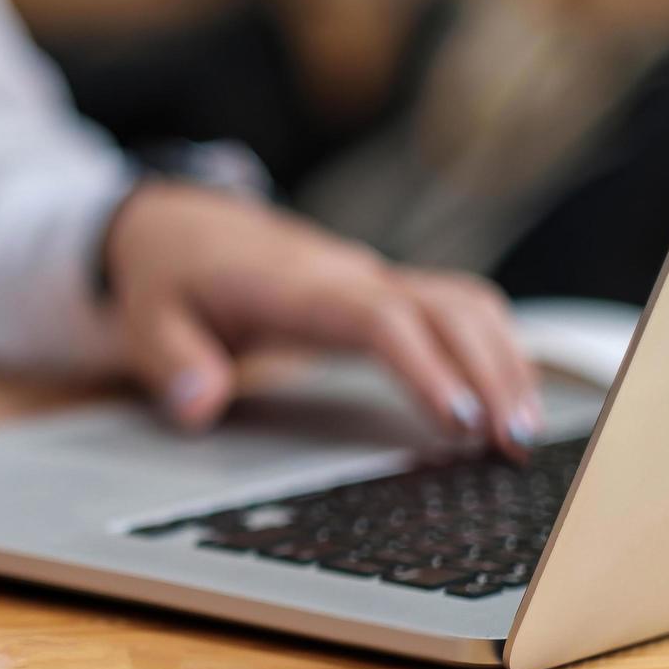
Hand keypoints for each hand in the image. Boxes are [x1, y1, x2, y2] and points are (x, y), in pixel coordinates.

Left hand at [103, 183, 540, 458]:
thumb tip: (198, 403)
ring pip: (466, 304)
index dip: (426, 366)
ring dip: (506, 361)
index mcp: (297, 284)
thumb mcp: (145, 317)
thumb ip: (170, 361)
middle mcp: (349, 275)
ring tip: (523, 435)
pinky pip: (458, 310)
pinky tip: (508, 402)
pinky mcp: (385, 293)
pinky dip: (494, 350)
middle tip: (515, 443)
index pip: (380, 318)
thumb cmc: (170, 274)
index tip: (458, 420)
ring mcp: (373, 280)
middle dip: (492, 371)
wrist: (180, 225)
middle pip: (448, 307)